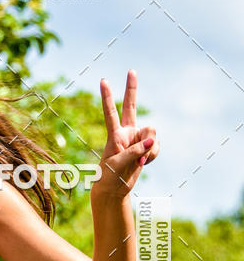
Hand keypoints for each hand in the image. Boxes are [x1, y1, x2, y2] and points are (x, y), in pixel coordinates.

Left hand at [95, 70, 159, 198]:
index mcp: (114, 135)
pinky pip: (156, 147)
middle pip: (131, 106)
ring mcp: (137, 139)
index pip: (111, 113)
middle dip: (132, 89)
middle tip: (131, 71)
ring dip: (150, 148)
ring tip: (140, 161)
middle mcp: (126, 132)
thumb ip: (134, 151)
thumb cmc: (109, 176)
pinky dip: (153, 155)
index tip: (103, 81)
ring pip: (152, 133)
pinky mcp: (146, 148)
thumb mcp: (117, 164)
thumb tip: (151, 142)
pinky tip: (144, 163)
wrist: (115, 189)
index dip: (108, 97)